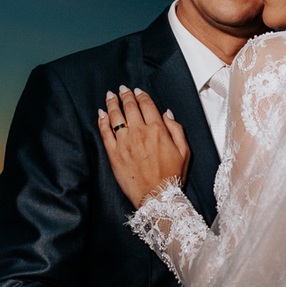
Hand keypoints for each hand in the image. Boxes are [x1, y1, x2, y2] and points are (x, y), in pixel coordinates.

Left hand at [98, 85, 190, 207]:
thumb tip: (167, 114)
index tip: (137, 90)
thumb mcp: (184, 152)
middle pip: (130, 107)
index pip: (147, 105)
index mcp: (158, 130)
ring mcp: (125, 143)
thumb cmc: (172, 176)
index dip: (141, 95)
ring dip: (112, 103)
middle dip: (125, 95)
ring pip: (115, 116)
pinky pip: (105, 133)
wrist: (157, 197)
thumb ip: (176, 129)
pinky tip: (101, 113)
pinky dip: (102, 121)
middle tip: (121, 89)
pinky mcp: (114, 154)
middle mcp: (140, 133)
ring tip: (110, 95)